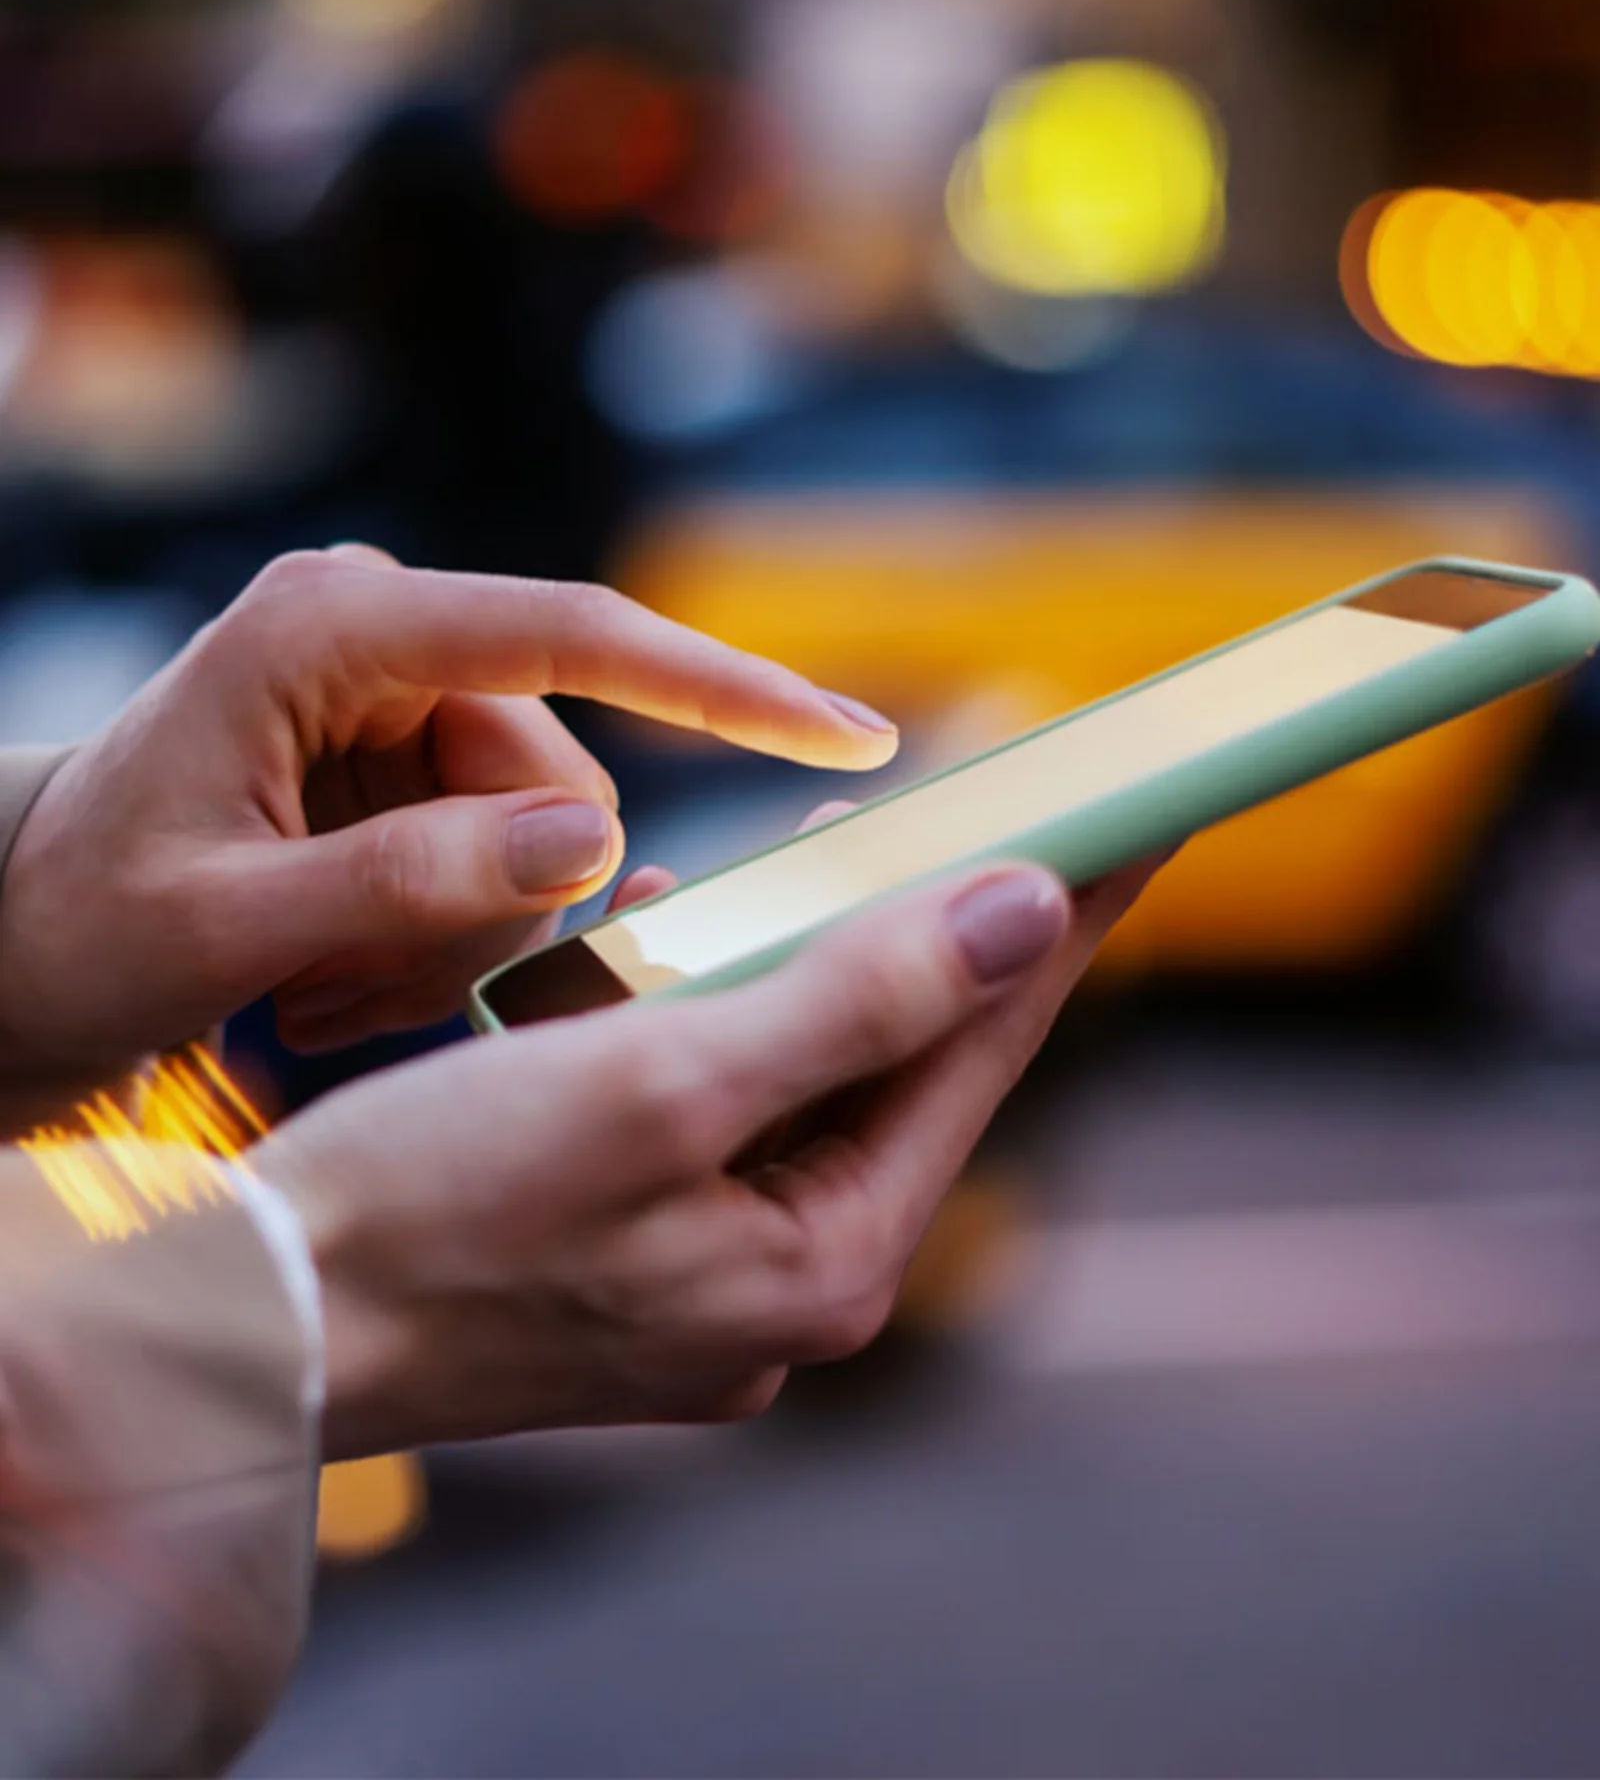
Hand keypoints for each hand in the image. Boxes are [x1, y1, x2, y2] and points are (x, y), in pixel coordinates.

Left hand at [0, 549, 895, 1115]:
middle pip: (565, 773)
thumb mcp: (218, 926)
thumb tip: (594, 845)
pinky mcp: (408, 750)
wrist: (6, 938)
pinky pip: (507, 853)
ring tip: (330, 990)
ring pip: (547, 830)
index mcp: (333, 626)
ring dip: (463, 937)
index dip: (726, 688)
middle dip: (497, 906)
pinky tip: (338, 975)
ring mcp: (400, 692)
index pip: (576, 635)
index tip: (851, 740)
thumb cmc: (72, 928)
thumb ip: (406, 881)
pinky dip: (447, 938)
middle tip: (359, 998)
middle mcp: (383, 633)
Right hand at [253, 851, 1163, 1458]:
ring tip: (838, 851)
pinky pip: (714, 1108)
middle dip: (938, 930)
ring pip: (804, 1080)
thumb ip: (857, 999)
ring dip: (814, 961)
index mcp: (822, 1262)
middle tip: (998, 809)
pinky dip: (709, 1015)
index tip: (1133, 817)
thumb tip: (1026, 913)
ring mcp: (711, 1276)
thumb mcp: (662, 1083)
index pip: (980, 1050)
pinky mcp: (637, 1249)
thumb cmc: (437, 1207)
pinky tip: (675, 940)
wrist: (257, 1323)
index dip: (1059, 919)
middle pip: (902, 1065)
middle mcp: (784, 1282)